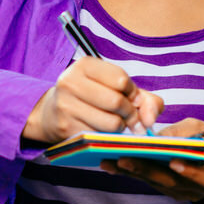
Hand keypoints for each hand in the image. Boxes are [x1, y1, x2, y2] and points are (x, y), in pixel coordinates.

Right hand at [22, 57, 163, 143]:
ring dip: (121, 127)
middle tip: (130, 117)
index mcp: (84, 65)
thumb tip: (150, 120)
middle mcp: (71, 82)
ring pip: (111, 123)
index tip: (131, 98)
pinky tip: (103, 132)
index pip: (121, 79)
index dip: (133, 93)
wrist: (53, 112)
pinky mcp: (66, 128)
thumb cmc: (93, 97)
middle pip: (117, 102)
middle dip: (130, 113)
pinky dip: (108, 137)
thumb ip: (145, 99)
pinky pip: (100, 137)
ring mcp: (66, 106)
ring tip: (116, 123)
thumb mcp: (116, 88)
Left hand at [101, 118, 203, 203]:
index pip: (202, 177)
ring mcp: (180, 193)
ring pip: (155, 183)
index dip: (188, 171)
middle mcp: (196, 190)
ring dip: (131, 172)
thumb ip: (185, 133)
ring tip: (109, 161)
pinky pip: (149, 182)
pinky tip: (112, 165)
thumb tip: (158, 136)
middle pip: (170, 181)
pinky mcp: (167, 192)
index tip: (174, 162)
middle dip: (145, 170)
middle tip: (123, 159)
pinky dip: (131, 173)